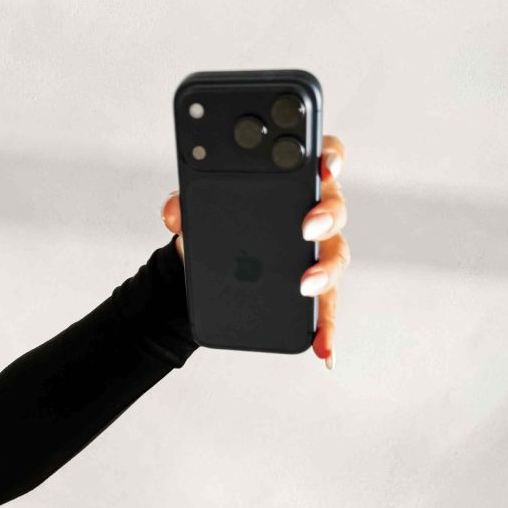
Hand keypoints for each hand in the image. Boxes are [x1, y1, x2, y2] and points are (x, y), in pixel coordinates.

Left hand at [160, 133, 348, 368]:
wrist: (208, 263)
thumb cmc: (217, 224)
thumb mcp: (199, 210)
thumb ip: (186, 204)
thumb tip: (172, 211)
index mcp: (293, 184)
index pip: (321, 159)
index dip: (330, 158)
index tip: (325, 166)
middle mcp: (313, 215)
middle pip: (333, 209)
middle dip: (325, 217)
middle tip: (307, 229)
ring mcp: (315, 253)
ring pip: (334, 257)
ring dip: (325, 273)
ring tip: (306, 288)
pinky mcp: (311, 290)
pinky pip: (324, 308)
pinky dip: (325, 328)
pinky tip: (323, 349)